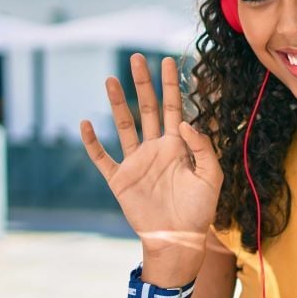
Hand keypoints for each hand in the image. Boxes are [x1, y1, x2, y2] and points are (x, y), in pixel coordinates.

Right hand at [80, 54, 222, 283]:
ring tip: (110, 79)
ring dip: (117, 103)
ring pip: (125, 126)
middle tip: (136, 58)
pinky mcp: (120, 179)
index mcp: (179, 146)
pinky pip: (102, 158)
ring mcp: (136, 162)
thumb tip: (185, 122)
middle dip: (143, 84)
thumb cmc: (199, 210)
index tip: (168, 61)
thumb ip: (202, 147)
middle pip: (148, 109)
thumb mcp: (211, 176)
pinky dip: (92, 143)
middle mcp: (156, 149)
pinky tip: (85, 124)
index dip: (172, 85)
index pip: (175, 108)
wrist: (178, 239)